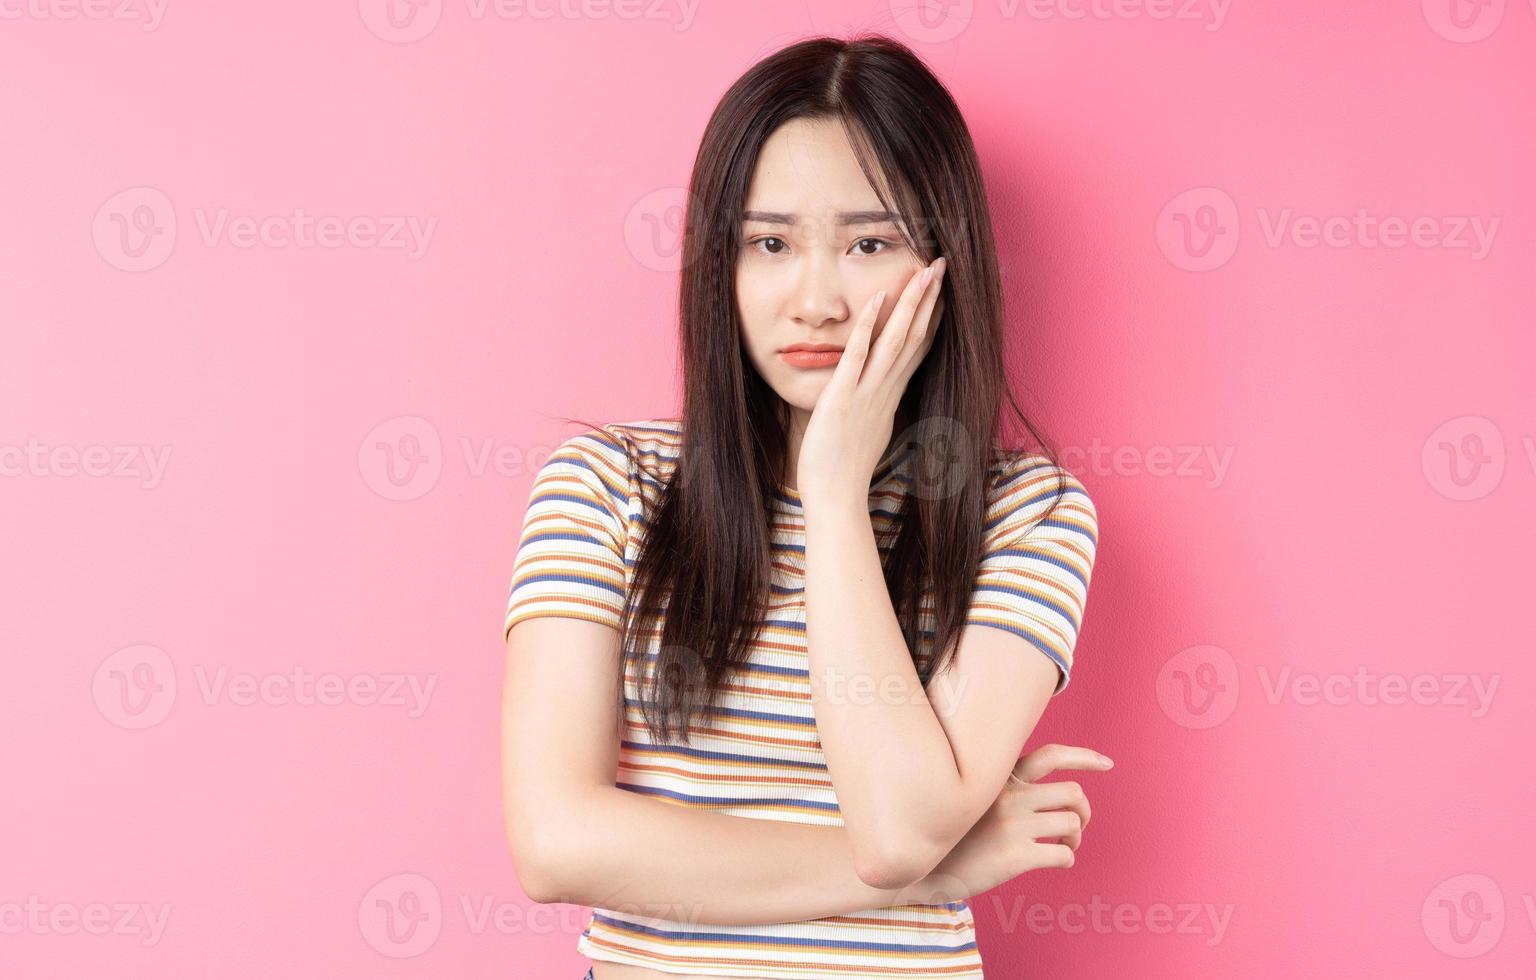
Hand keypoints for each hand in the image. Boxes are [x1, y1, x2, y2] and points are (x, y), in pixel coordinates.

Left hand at [796, 256, 946, 505]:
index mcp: (889, 396)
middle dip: (929, 298)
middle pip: (915, 335)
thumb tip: (875, 400)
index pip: (917, 348)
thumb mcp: (865, 431)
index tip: (941, 290)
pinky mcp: (844, 397)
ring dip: (911, 303)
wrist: (836, 498)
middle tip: (943, 264)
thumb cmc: (844, 469)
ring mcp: (867, 392)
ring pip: (896, 340)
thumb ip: (872, 409)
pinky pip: (859, 355)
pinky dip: (869, 326)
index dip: (931, 316)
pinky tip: (877, 300)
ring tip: (925, 270)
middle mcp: (885, 390)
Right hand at [895, 743, 1112, 904]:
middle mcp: (1009, 795)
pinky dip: (1067, 859)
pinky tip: (1056, 863)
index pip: (1051, 756)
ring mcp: (1014, 824)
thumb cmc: (946, 835)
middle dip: (1084, 810)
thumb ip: (1000, 791)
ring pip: (1072, 822)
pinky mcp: (1016, 855)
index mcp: (999, 779)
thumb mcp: (969, 799)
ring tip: (1064, 847)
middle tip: (1079, 825)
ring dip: (1075, 837)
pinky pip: (1063, 854)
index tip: (1106, 764)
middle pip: (1072, 793)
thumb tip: (1033, 795)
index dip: (1084, 757)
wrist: (917, 866)